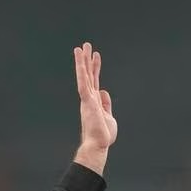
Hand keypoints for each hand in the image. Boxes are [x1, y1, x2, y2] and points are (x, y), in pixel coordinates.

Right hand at [73, 42, 115, 171]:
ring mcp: (87, 99)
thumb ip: (106, 104)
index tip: (96, 55)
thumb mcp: (109, 116)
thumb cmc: (103, 135)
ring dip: (82, 61)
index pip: (95, 81)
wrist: (98, 146)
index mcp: (94, 102)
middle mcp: (89, 98)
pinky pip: (84, 82)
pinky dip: (82, 71)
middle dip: (87, 60)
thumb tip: (104, 91)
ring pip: (84, 76)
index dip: (95, 68)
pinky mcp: (87, 101)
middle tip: (86, 45)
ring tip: (81, 47)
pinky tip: (81, 60)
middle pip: (88, 75)